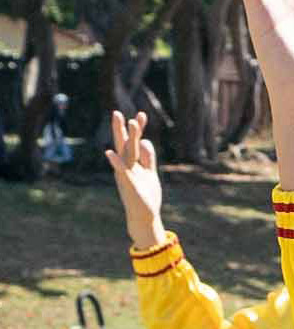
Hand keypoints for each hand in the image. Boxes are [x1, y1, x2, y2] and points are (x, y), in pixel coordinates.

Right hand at [104, 111, 167, 249]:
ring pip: (126, 154)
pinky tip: (110, 153)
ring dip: (127, 138)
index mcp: (133, 163)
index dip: (138, 129)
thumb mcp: (149, 172)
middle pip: (125, 145)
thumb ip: (148, 158)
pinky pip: (122, 172)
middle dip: (123, 129)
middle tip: (117, 112)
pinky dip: (116, 163)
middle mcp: (127, 167)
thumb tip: (146, 141)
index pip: (134, 142)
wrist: (144, 217)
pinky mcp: (129, 186)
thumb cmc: (145, 195)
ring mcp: (127, 175)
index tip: (142, 114)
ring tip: (128, 122)